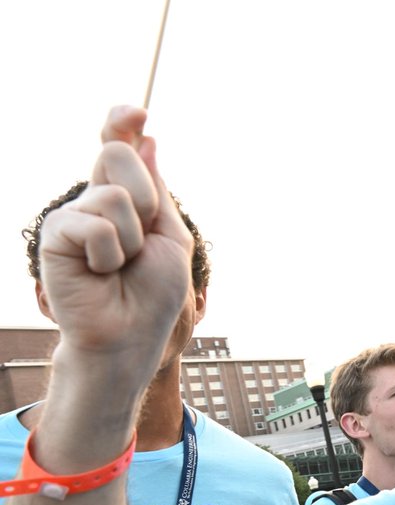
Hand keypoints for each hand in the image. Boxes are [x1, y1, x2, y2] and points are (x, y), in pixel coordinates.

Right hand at [38, 106, 191, 373]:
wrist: (130, 335)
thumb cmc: (153, 294)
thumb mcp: (170, 235)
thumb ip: (157, 190)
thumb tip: (147, 138)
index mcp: (126, 197)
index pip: (120, 145)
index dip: (123, 121)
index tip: (137, 111)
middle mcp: (96, 200)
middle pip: (118, 155)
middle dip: (146, 200)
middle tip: (141, 242)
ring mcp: (73, 215)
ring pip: (114, 194)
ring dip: (132, 238)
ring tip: (120, 266)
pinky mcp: (56, 235)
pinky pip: (95, 225)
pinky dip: (110, 254)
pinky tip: (100, 274)